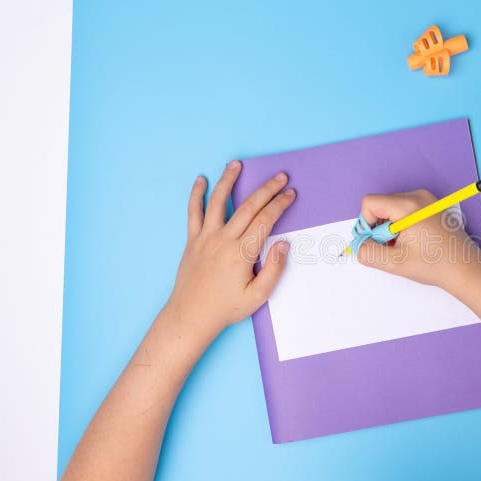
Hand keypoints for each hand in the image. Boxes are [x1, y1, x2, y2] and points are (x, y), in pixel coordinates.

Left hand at [165, 160, 295, 338]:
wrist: (191, 316)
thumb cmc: (226, 308)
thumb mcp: (258, 296)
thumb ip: (273, 269)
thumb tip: (283, 244)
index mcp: (242, 253)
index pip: (265, 220)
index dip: (280, 204)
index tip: (290, 194)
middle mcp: (223, 240)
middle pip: (248, 206)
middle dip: (266, 189)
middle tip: (280, 176)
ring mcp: (205, 238)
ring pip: (218, 202)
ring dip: (228, 180)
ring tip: (236, 164)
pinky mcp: (192, 241)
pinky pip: (193, 212)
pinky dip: (196, 195)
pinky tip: (200, 180)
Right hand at [356, 189, 480, 288]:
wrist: (466, 269)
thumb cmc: (437, 264)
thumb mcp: (395, 263)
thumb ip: (369, 252)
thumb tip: (358, 245)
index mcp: (408, 206)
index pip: (370, 202)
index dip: (366, 224)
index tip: (376, 242)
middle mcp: (418, 196)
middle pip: (381, 204)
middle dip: (379, 227)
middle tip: (391, 247)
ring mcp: (426, 200)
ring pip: (392, 208)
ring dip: (390, 228)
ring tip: (404, 246)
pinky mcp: (431, 206)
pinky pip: (405, 210)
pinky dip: (402, 225)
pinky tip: (413, 242)